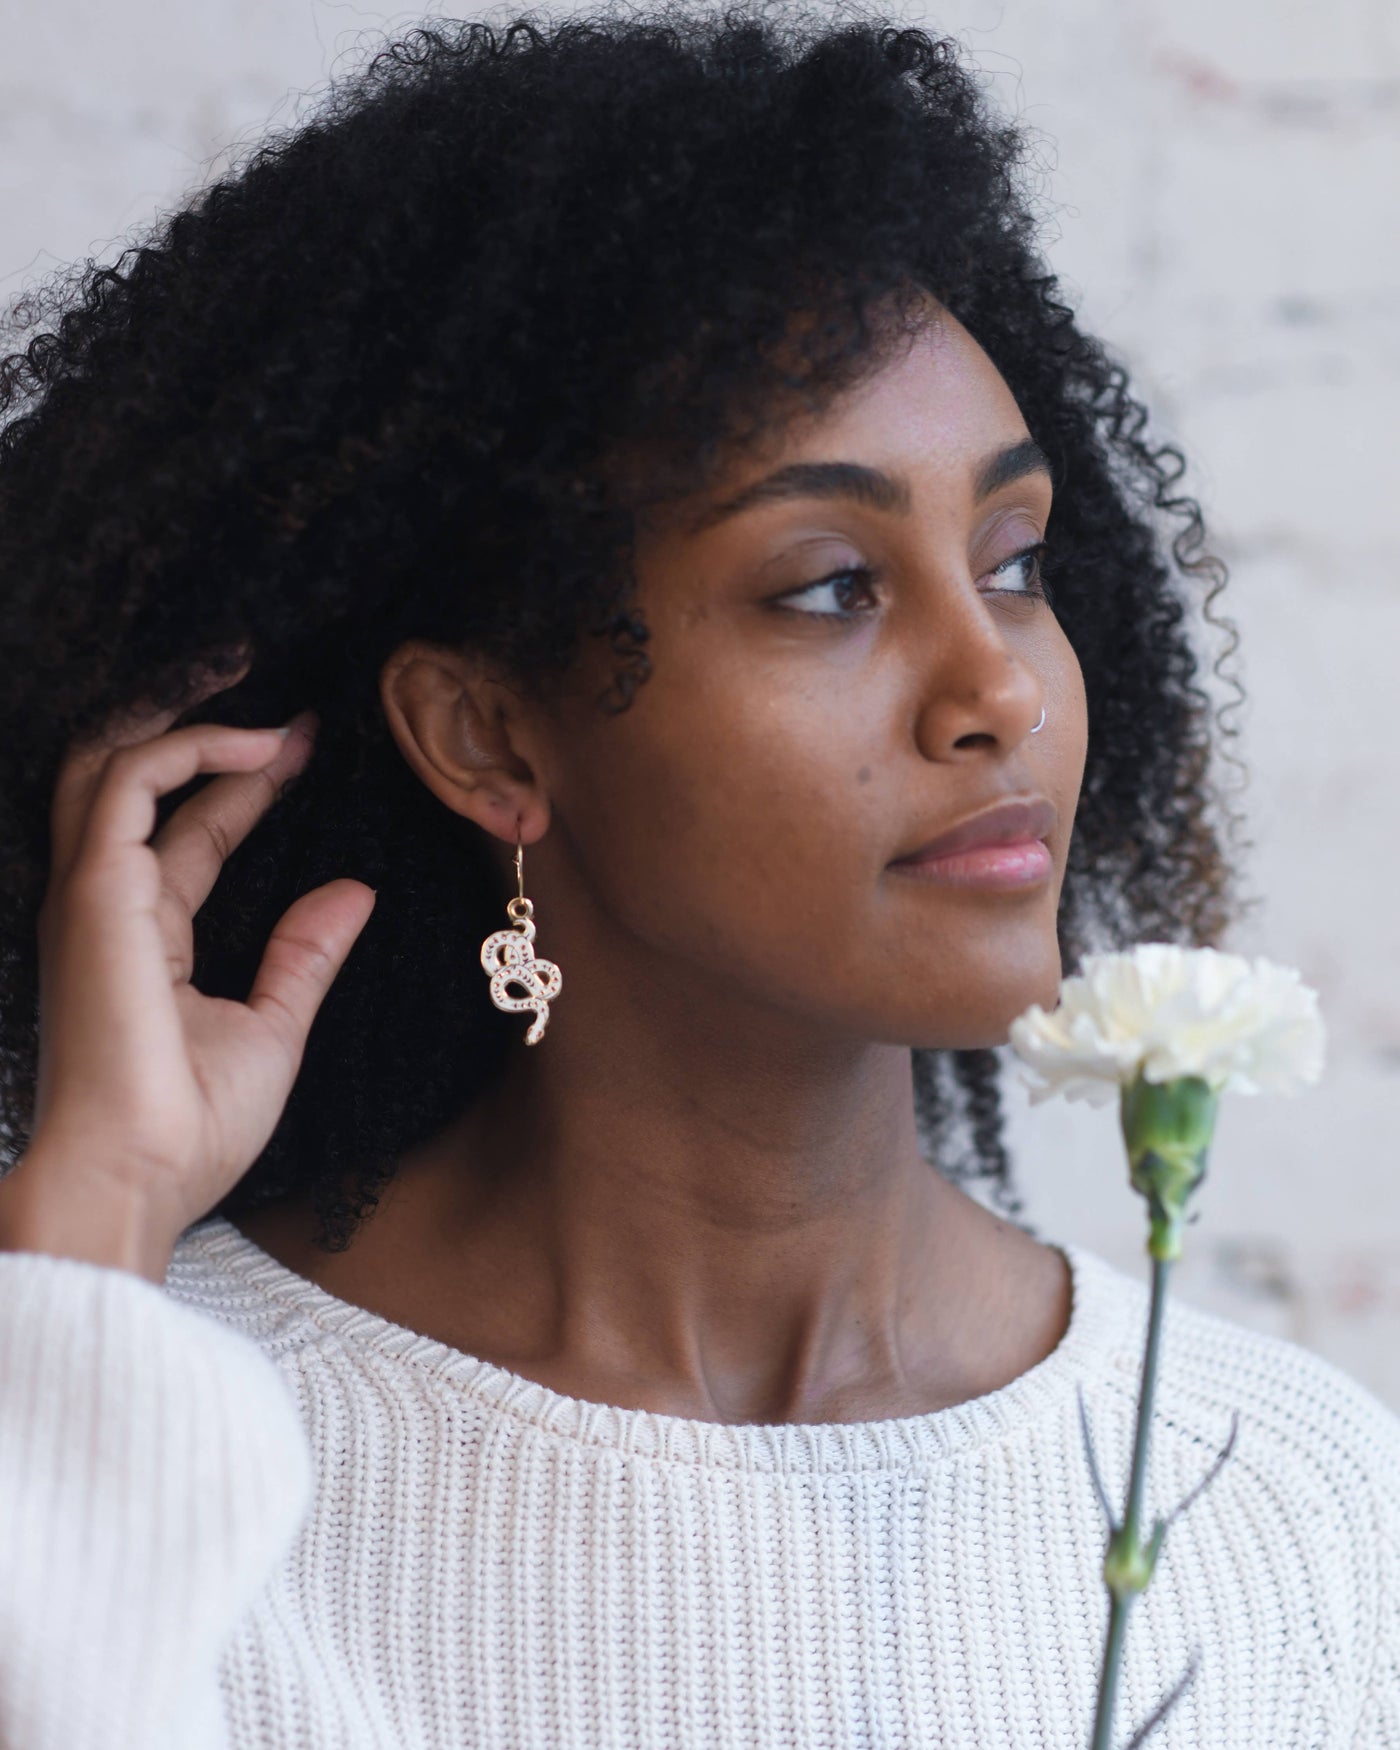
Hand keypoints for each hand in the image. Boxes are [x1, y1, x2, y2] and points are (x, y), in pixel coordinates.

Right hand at [0, 660, 376, 1280]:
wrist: (137, 1180)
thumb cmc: (192, 1129)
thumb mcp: (271, 1029)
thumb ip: (304, 956)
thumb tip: (356, 892)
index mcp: (142, 939)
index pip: (188, 835)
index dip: (244, 786)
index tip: (307, 752)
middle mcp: (107, 906)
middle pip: (141, 785)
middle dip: (209, 733)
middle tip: (293, 712)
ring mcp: (92, 894)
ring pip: (117, 763)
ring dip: (191, 717)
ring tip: (274, 700)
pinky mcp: (95, 891)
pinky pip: (131, 782)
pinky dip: (191, 747)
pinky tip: (262, 745)